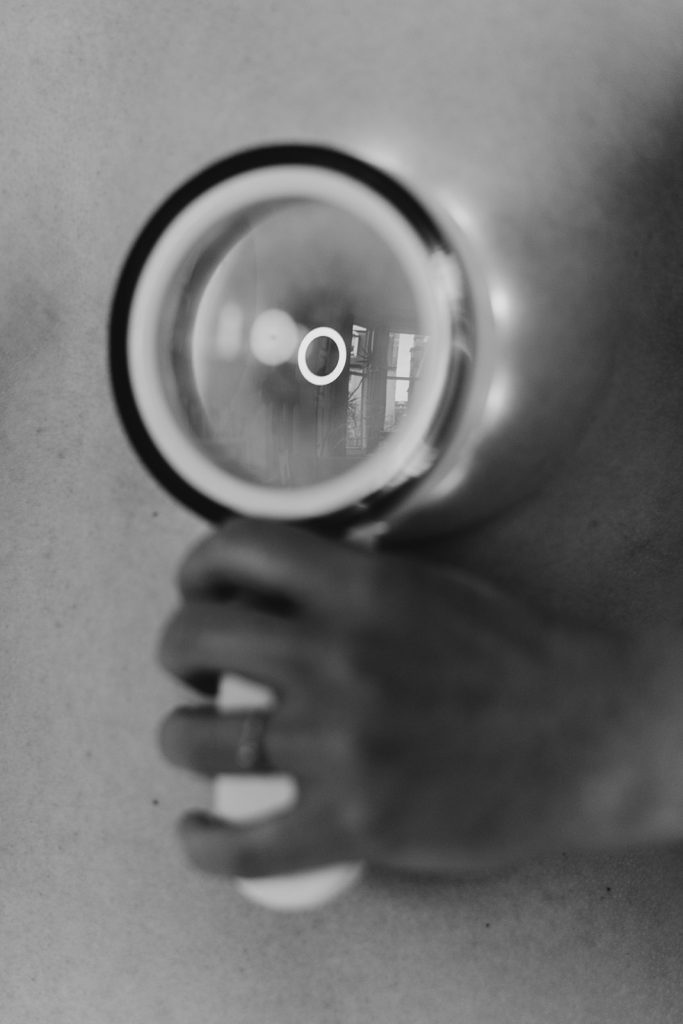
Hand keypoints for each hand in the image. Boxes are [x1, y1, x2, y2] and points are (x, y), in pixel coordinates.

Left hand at [158, 519, 650, 879]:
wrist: (585, 733)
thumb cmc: (516, 655)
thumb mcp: (430, 585)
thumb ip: (351, 578)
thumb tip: (281, 581)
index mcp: (358, 588)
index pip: (237, 547)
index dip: (199, 566)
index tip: (200, 588)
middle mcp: (334, 657)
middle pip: (194, 638)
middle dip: (180, 651)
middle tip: (201, 668)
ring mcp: (337, 743)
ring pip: (199, 738)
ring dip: (182, 736)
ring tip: (199, 738)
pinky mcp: (354, 821)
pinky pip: (244, 844)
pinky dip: (204, 844)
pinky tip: (199, 834)